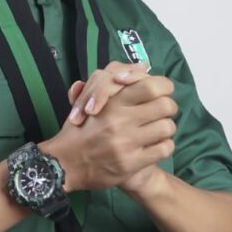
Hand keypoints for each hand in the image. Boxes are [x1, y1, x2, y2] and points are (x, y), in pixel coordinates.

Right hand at [42, 68, 177, 192]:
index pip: (152, 86)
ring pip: (167, 128)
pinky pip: (163, 149)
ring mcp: (127, 143)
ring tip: (157, 131)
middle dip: (168, 108)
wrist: (64, 165)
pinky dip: (164, 146)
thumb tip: (141, 65)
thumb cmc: (78, 131)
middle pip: (166, 106)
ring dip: (166, 129)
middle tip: (161, 113)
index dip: (163, 87)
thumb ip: (110, 84)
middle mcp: (121, 120)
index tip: (161, 93)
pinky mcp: (131, 163)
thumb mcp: (87, 102)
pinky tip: (155, 146)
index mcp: (112, 102)